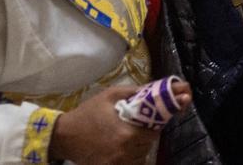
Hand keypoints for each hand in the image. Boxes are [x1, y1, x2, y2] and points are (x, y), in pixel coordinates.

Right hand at [48, 82, 190, 164]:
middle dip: (151, 129)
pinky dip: (133, 153)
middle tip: (147, 120)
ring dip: (142, 143)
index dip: (164, 118)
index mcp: (127, 133)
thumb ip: (136, 91)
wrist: (64, 136)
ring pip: (142, 153)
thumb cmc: (88, 113)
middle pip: (150, 141)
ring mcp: (119, 163)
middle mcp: (126, 151)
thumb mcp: (111, 95)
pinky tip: (126, 144)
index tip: (178, 105)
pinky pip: (132, 162)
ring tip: (133, 131)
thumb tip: (160, 87)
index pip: (156, 129)